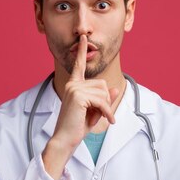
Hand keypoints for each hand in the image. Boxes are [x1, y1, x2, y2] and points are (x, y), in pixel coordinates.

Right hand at [42, 35, 118, 179]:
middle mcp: (72, 84)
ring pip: (103, 93)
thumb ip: (103, 99)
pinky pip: (102, 101)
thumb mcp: (94, 111)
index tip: (84, 39)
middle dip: (105, 101)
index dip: (82, 52)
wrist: (65, 139)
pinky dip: (107, 112)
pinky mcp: (78, 96)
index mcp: (73, 85)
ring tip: (101, 119)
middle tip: (101, 115)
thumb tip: (113, 89)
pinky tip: (107, 121)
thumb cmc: (77, 127)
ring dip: (106, 108)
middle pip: (101, 85)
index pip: (79, 66)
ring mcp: (74, 88)